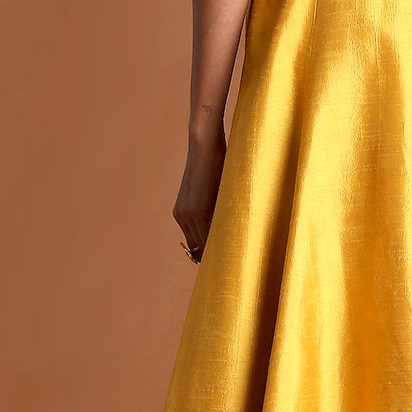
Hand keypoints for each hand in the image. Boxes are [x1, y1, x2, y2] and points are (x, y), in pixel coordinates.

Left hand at [173, 127, 225, 262]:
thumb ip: (215, 208)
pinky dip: (217, 242)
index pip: (194, 243)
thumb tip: (228, 223)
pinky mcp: (196, 210)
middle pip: (196, 247)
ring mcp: (186, 213)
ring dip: (214, 252)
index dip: (206, 253)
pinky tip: (230, 247)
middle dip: (210, 257)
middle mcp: (180, 215)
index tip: (221, 260)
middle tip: (227, 266)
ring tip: (231, 260)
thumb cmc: (213, 163)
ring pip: (202, 243)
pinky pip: (207, 234)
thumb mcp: (212, 191)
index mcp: (181, 212)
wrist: (204, 146)